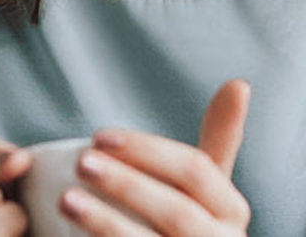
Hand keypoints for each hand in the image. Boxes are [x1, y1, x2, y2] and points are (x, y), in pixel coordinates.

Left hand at [61, 79, 252, 234]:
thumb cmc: (190, 226)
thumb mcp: (208, 188)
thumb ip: (221, 139)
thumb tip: (239, 83)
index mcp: (231, 212)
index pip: (196, 170)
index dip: (147, 150)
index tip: (98, 136)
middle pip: (176, 210)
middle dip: (127, 184)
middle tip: (81, 161)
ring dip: (105, 222)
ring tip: (65, 199)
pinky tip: (69, 235)